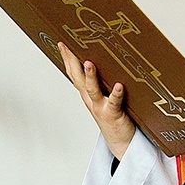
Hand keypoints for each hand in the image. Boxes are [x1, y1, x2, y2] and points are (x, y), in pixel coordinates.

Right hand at [59, 42, 135, 159]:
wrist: (121, 141)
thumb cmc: (115, 117)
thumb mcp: (105, 98)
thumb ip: (102, 84)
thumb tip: (106, 63)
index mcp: (88, 94)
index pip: (74, 73)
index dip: (67, 59)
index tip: (62, 43)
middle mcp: (91, 99)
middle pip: (78, 78)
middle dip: (72, 62)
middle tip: (67, 46)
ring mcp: (100, 106)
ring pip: (92, 89)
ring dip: (90, 76)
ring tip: (89, 63)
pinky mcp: (112, 114)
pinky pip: (113, 102)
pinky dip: (115, 93)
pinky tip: (118, 85)